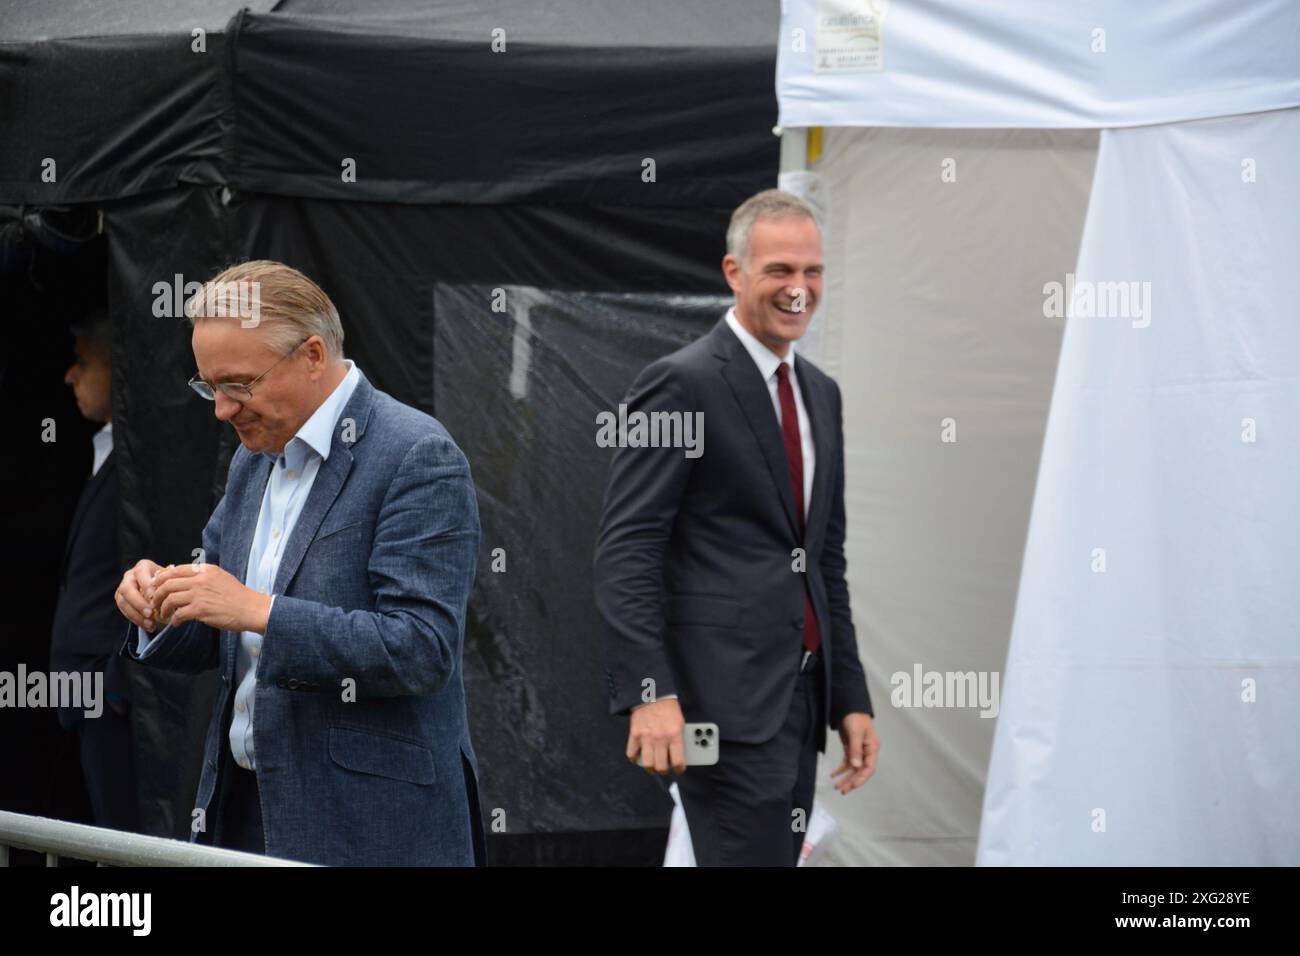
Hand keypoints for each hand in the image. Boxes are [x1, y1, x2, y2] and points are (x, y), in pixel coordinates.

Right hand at [115, 558, 163, 630]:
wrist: (160, 588)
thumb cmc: (168, 582)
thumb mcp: (170, 579)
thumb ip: (167, 584)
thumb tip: (169, 594)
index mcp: (143, 566)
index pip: (141, 573)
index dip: (146, 585)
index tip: (154, 597)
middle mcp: (130, 575)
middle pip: (127, 588)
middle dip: (138, 602)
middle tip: (150, 613)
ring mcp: (123, 587)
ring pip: (123, 602)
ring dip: (136, 615)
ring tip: (151, 624)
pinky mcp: (120, 599)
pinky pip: (124, 611)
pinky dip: (136, 620)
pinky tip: (148, 626)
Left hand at [148, 563, 272, 633]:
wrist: (251, 609)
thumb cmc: (238, 596)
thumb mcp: (222, 577)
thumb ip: (205, 577)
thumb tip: (186, 581)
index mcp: (206, 570)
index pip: (176, 570)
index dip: (162, 579)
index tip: (157, 586)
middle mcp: (201, 580)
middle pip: (168, 584)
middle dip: (157, 594)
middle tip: (155, 602)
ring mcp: (200, 594)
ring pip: (170, 599)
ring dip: (163, 608)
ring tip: (163, 614)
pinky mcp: (200, 610)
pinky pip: (178, 614)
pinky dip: (174, 620)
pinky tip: (176, 623)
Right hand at [626, 698, 685, 774]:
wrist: (652, 695)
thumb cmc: (668, 709)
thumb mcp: (680, 723)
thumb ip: (680, 739)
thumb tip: (681, 755)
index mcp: (674, 735)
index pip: (678, 762)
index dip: (679, 769)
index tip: (679, 769)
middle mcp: (660, 738)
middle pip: (661, 767)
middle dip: (664, 770)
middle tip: (665, 768)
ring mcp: (646, 737)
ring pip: (647, 764)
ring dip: (650, 768)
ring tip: (652, 766)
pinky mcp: (634, 735)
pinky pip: (631, 754)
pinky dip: (634, 758)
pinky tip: (639, 756)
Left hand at [830, 712, 877, 793]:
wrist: (849, 706)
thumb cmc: (855, 717)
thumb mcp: (855, 733)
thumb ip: (855, 749)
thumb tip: (856, 765)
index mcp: (872, 748)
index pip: (869, 768)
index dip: (861, 779)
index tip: (852, 786)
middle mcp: (867, 751)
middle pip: (861, 771)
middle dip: (852, 781)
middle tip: (842, 790)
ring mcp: (859, 750)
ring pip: (853, 768)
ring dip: (846, 777)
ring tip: (837, 787)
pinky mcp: (851, 748)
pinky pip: (847, 762)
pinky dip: (841, 769)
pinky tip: (834, 775)